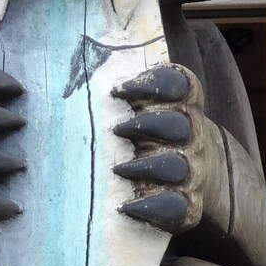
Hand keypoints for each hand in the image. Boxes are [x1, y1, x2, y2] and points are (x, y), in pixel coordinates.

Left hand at [111, 63, 222, 234]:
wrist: (198, 174)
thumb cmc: (153, 133)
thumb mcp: (145, 106)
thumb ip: (122, 90)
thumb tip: (67, 57)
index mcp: (182, 105)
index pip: (179, 85)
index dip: (153, 84)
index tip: (117, 91)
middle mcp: (190, 136)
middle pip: (179, 125)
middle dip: (147, 125)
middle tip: (115, 129)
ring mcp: (190, 171)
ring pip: (176, 167)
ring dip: (145, 167)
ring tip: (117, 169)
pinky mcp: (187, 204)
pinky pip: (177, 208)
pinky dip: (151, 207)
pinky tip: (125, 207)